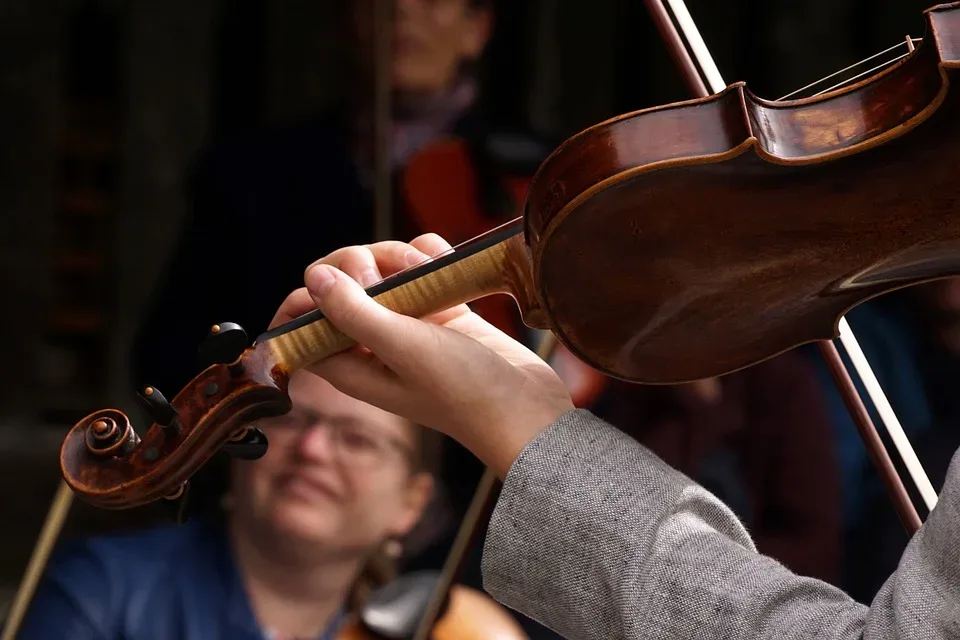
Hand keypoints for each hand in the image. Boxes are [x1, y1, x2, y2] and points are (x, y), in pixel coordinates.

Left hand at [269, 234, 574, 477]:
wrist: (528, 407)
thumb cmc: (464, 390)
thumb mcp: (403, 349)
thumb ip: (353, 313)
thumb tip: (315, 277)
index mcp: (351, 365)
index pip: (301, 327)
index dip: (305, 298)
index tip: (329, 282)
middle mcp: (374, 345)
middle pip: (340, 286)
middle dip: (358, 266)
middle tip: (384, 276)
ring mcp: (409, 326)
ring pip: (381, 270)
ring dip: (397, 257)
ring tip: (426, 270)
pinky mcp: (442, 312)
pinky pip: (422, 269)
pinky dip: (429, 257)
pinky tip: (444, 260)